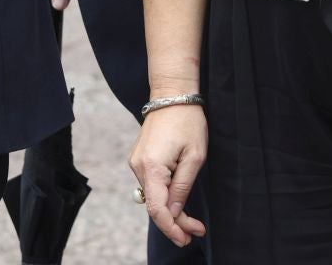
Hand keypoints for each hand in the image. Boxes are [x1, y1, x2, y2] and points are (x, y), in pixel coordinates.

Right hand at [128, 104, 207, 247]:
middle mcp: (138, 166)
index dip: (171, 228)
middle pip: (154, 205)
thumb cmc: (187, 122)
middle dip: (174, 222)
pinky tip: (178, 201)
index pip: (157, 209)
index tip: (187, 237)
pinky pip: (150, 186)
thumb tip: (174, 212)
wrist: (172, 95)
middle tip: (195, 232)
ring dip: (170, 210)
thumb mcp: (194, 157)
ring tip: (192, 220)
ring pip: (152, 197)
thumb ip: (182, 187)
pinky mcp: (139, 159)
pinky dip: (164, 197)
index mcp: (152, 167)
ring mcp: (136, 162)